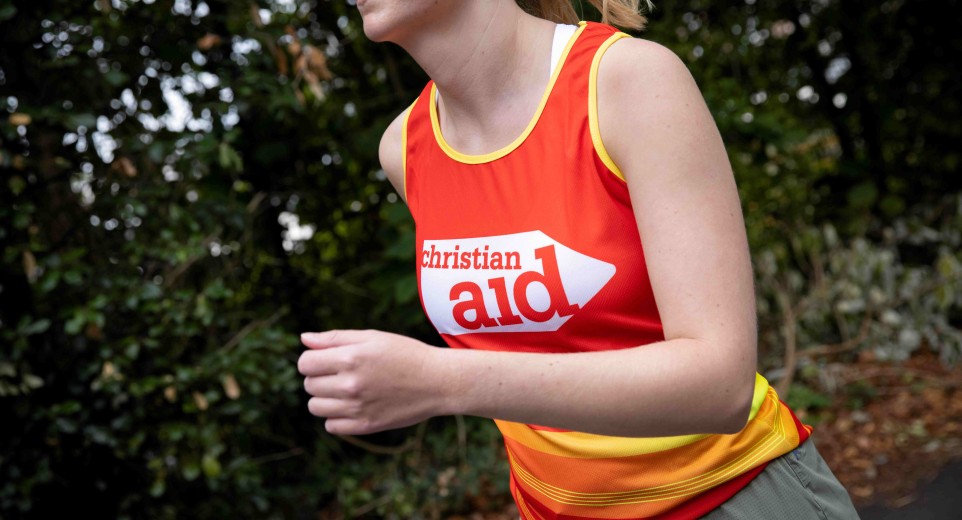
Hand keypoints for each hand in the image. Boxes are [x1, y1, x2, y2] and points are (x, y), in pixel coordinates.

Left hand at [297, 329, 446, 434]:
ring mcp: (357, 408)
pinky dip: (336, 417)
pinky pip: (331, 426)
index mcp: (350, 358)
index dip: (312, 359)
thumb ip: (335, 338)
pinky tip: (352, 406)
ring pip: (316, 407)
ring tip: (346, 390)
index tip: (326, 360)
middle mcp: (350, 384)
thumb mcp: (373, 337)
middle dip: (319, 377)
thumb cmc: (405, 354)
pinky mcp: (365, 426)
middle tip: (341, 373)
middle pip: (309, 385)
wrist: (437, 381)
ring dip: (325, 398)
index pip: (305, 363)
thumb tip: (304, 339)